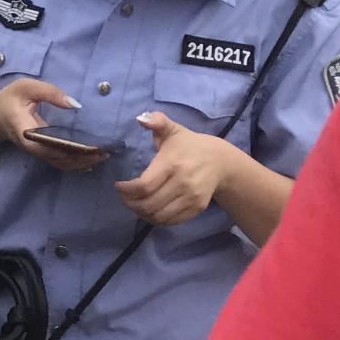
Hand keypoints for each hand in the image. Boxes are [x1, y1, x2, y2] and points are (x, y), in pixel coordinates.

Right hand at [0, 79, 98, 171]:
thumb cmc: (10, 99)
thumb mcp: (26, 87)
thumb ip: (49, 92)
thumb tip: (75, 104)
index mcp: (24, 130)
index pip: (44, 145)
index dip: (65, 148)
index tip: (86, 146)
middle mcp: (32, 146)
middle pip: (57, 158)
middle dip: (81, 157)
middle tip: (104, 151)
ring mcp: (37, 152)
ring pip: (61, 163)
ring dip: (82, 161)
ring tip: (103, 155)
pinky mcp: (43, 153)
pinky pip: (61, 162)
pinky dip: (77, 162)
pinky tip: (93, 158)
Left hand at [115, 113, 235, 226]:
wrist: (220, 161)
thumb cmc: (189, 145)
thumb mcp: (173, 129)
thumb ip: (157, 121)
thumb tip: (141, 118)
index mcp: (172, 164)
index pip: (145, 186)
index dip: (127, 190)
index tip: (118, 186)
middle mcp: (183, 183)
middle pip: (149, 204)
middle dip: (130, 203)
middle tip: (124, 197)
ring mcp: (191, 198)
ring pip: (159, 216)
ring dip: (141, 213)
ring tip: (134, 204)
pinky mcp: (196, 209)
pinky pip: (171, 221)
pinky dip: (156, 219)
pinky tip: (149, 210)